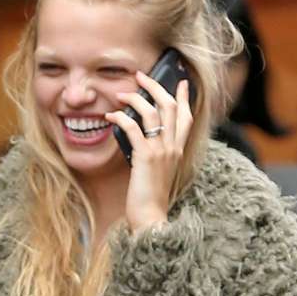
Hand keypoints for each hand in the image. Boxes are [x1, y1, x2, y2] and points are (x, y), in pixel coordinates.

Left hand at [115, 72, 194, 234]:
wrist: (151, 219)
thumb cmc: (151, 201)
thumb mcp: (158, 174)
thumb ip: (156, 156)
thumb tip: (141, 141)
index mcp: (178, 151)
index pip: (187, 117)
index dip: (183, 97)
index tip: (180, 82)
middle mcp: (173, 147)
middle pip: (171, 106)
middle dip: (156, 86)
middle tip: (141, 76)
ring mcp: (161, 151)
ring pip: (154, 111)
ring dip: (136, 98)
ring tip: (121, 93)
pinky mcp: (146, 157)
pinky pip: (133, 128)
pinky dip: (120, 118)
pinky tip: (110, 116)